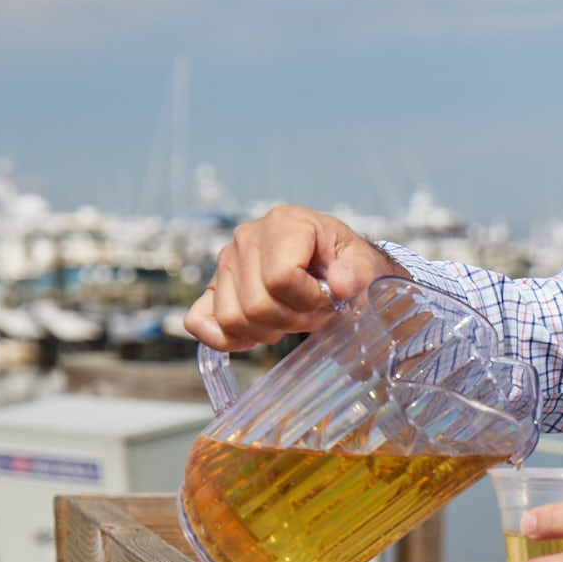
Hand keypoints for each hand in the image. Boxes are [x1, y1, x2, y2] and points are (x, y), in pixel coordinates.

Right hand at [185, 204, 402, 350]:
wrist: (332, 264)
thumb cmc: (344, 262)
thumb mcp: (363, 261)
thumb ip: (358, 271)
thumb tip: (340, 284)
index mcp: (284, 222)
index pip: (280, 278)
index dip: (308, 301)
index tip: (327, 298)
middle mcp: (247, 237)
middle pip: (257, 304)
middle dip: (293, 320)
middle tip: (314, 313)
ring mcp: (226, 262)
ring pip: (233, 318)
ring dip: (268, 331)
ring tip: (292, 317)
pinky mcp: (215, 287)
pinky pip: (199, 321)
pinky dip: (225, 338)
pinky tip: (255, 335)